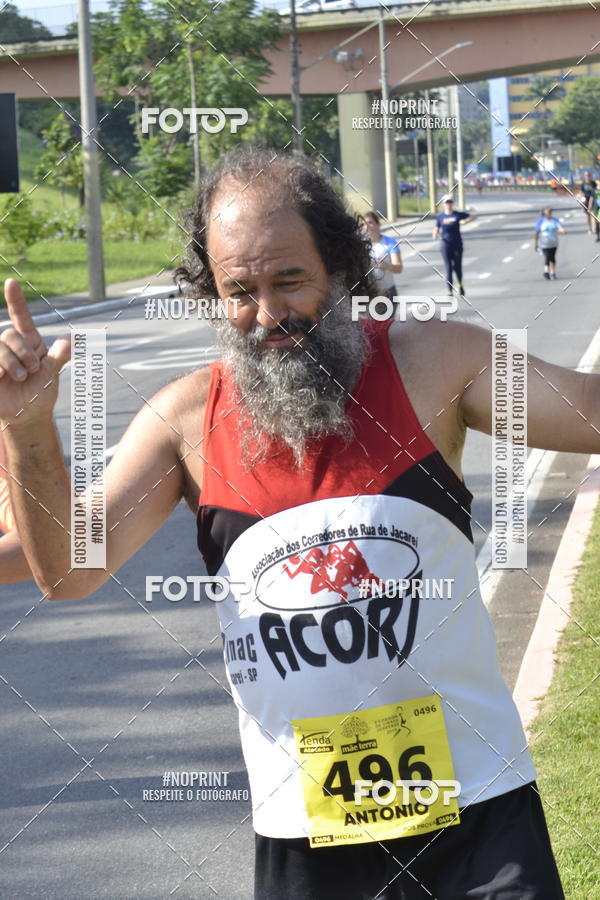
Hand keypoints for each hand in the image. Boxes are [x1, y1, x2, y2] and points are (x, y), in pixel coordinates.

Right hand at [0, 279, 70, 424]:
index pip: (21, 317)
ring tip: (20, 378)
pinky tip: (1, 378)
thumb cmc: (41, 393)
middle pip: (11, 335)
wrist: (27, 415)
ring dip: (12, 363)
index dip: (16, 300)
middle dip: (24, 354)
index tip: (11, 282)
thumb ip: (60, 355)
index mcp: (29, 342)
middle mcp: (11, 346)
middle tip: (32, 371)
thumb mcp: (53, 373)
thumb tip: (72, 338)